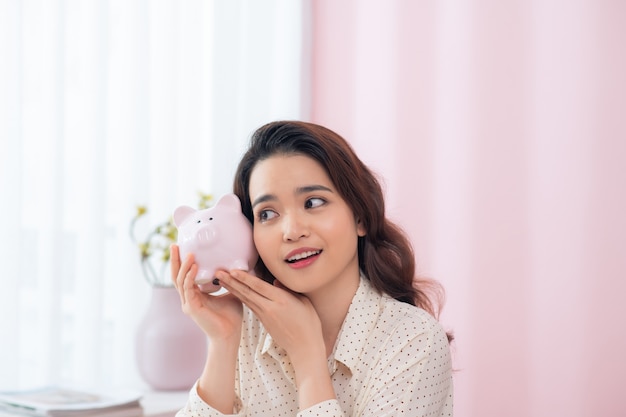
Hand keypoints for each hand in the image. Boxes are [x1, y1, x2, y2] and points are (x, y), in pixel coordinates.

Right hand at [170, 244, 242, 342]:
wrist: (230, 335)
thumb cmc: (231, 317)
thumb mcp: (231, 292)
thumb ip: (229, 280)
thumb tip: (237, 266)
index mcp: (195, 295)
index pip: (184, 275)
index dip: (182, 262)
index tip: (183, 247)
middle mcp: (188, 298)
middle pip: (176, 276)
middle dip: (175, 260)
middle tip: (175, 245)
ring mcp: (188, 303)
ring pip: (180, 281)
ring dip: (183, 266)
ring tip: (189, 253)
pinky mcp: (191, 308)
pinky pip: (187, 289)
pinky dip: (190, 277)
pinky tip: (193, 266)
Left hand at [219, 270, 335, 408]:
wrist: (304, 347)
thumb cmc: (308, 323)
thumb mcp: (303, 302)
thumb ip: (287, 290)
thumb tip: (275, 281)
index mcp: (281, 301)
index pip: (259, 287)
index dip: (245, 278)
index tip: (232, 270)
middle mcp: (270, 308)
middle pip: (247, 292)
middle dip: (231, 281)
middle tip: (218, 272)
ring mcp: (265, 315)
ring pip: (245, 299)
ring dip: (232, 288)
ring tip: (221, 279)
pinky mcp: (263, 321)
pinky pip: (250, 305)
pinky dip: (240, 297)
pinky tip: (234, 291)